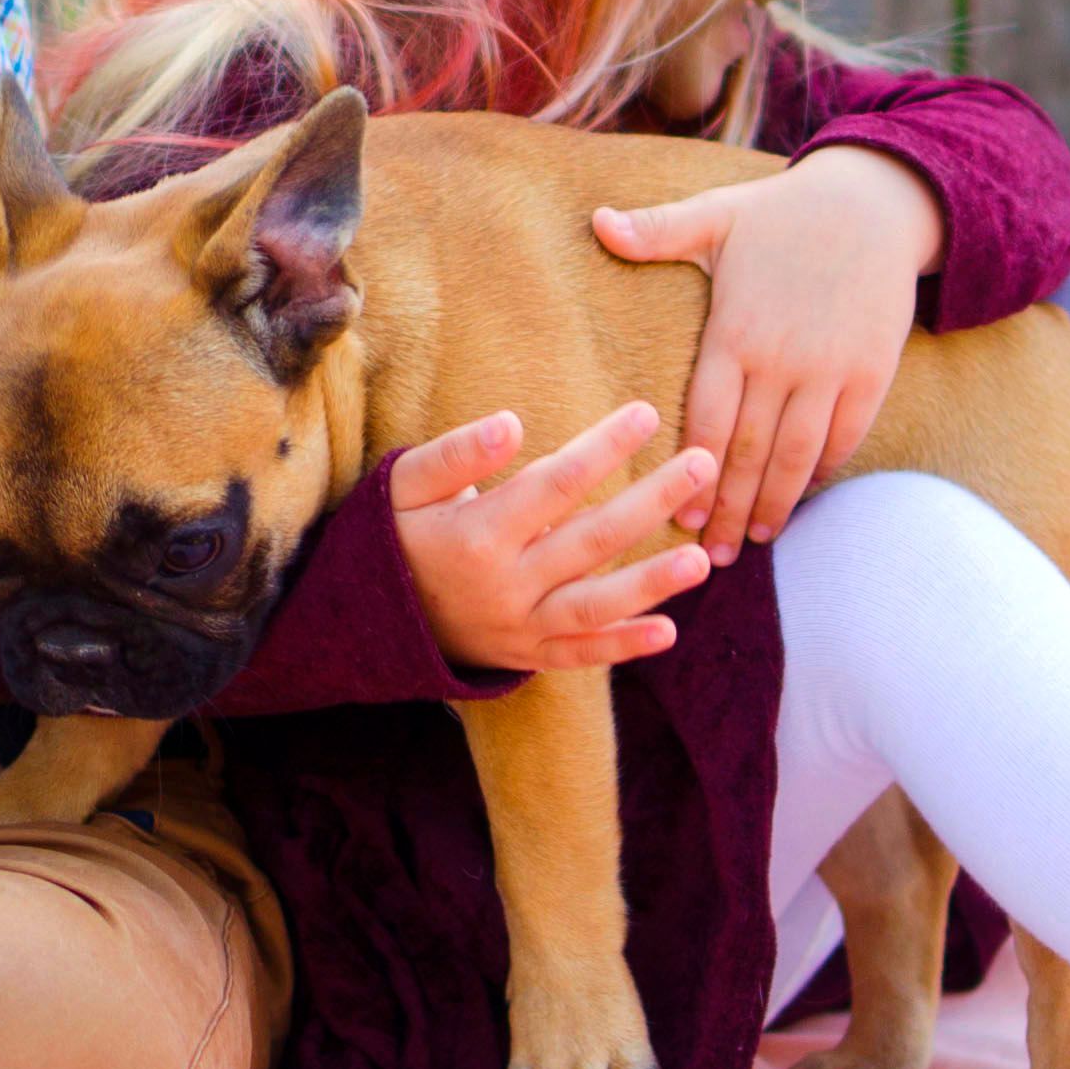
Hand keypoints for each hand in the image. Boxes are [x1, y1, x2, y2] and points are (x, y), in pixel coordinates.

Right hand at [392, 401, 718, 673]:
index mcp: (476, 535)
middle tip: (703, 464)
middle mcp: (503, 585)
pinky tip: (668, 631)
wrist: (365, 618)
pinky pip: (579, 655)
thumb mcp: (404, 486)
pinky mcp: (524, 655)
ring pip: (594, 606)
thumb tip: (514, 423)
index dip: (604, 447)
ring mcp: (517, 626)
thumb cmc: (393, 535)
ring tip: (703, 559)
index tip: (647, 413)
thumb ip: (456, 454)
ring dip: (651, 584)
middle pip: (591, 540)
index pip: (555, 484)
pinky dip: (622, 648)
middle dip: (652, 501)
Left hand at [592, 148, 943, 563]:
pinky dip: (823, 472)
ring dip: (774, 504)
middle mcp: (781, 358)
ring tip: (752, 542)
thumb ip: (658, 231)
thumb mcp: (717, 214)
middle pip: (748, 451)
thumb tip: (598, 221)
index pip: (707, 421)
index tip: (677, 517)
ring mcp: (829, 369)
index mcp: (734, 331)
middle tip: (705, 555)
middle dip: (725, 509)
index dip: (691, 474)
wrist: (876, 201)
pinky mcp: (871, 372)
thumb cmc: (783, 211)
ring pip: (797, 454)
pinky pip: (845, 435)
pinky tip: (801, 497)